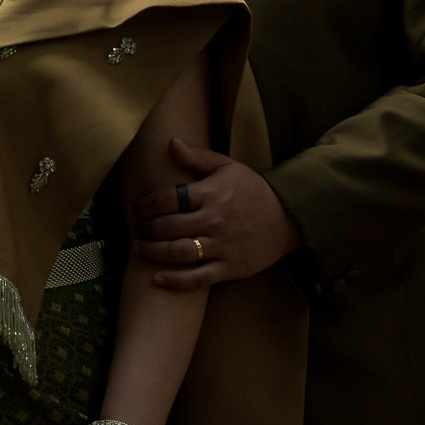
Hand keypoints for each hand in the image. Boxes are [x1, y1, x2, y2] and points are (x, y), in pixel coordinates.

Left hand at [132, 138, 301, 287]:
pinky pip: (197, 279)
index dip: (146, 204)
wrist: (287, 218)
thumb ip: (197, 157)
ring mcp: (221, 246)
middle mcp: (214, 221)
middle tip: (137, 227)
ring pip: (178, 253)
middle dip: (146, 228)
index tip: (138, 208)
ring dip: (152, 253)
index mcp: (211, 194)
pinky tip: (156, 279)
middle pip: (168, 227)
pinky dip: (174, 281)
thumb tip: (171, 143)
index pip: (167, 199)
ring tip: (138, 249)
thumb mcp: (228, 166)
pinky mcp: (229, 268)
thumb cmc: (253, 189)